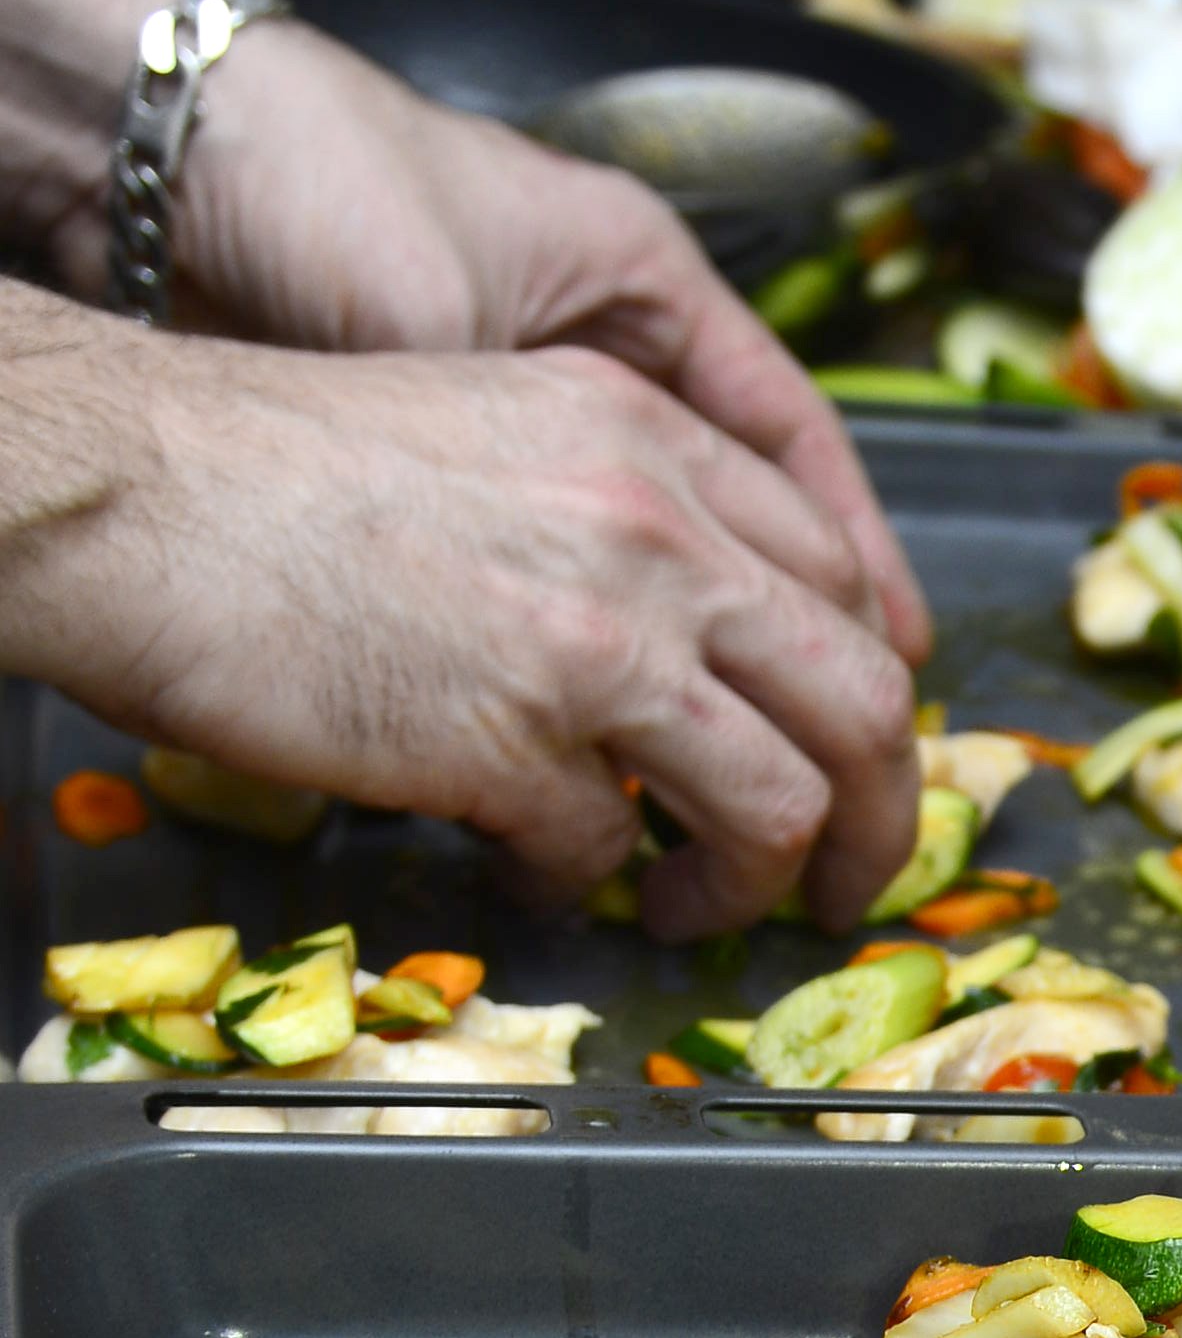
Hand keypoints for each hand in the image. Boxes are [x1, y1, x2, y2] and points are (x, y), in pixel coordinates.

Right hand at [0, 297, 922, 938]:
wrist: (141, 490)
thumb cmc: (277, 467)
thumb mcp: (499, 427)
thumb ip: (614, 508)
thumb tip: (685, 640)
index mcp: (656, 438)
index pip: (843, 574)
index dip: (872, 684)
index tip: (857, 748)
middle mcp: (658, 529)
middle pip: (864, 700)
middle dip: (884, 818)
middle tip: (853, 882)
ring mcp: (598, 640)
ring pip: (780, 802)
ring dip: (748, 885)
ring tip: (697, 910)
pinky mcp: (514, 744)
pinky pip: (609, 855)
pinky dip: (584, 890)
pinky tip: (538, 881)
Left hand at [161, 18, 932, 665]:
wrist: (175, 153)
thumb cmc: (328, 190)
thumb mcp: (457, 311)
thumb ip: (532, 448)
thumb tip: (595, 599)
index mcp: (642, 282)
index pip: (787, 432)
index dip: (853, 546)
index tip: (896, 647)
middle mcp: (604, 342)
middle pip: (749, 498)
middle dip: (808, 614)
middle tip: (852, 723)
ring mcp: (535, 397)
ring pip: (669, 538)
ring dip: (713, 632)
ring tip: (759, 730)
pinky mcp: (463, 443)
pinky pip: (570, 560)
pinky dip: (607, 630)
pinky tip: (624, 699)